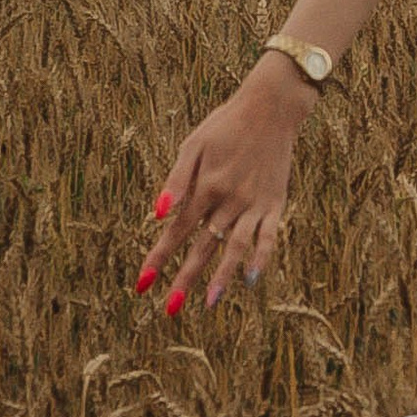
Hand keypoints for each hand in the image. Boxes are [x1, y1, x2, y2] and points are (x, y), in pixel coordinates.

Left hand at [135, 55, 316, 317]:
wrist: (270, 108)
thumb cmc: (225, 125)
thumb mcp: (193, 145)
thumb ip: (176, 179)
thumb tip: (156, 214)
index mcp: (205, 187)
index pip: (176, 231)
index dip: (158, 257)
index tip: (141, 284)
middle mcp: (228, 201)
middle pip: (202, 247)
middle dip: (184, 278)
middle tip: (168, 309)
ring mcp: (254, 204)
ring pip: (235, 248)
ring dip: (221, 277)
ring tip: (208, 305)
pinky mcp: (275, 204)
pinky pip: (269, 237)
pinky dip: (262, 259)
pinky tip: (252, 281)